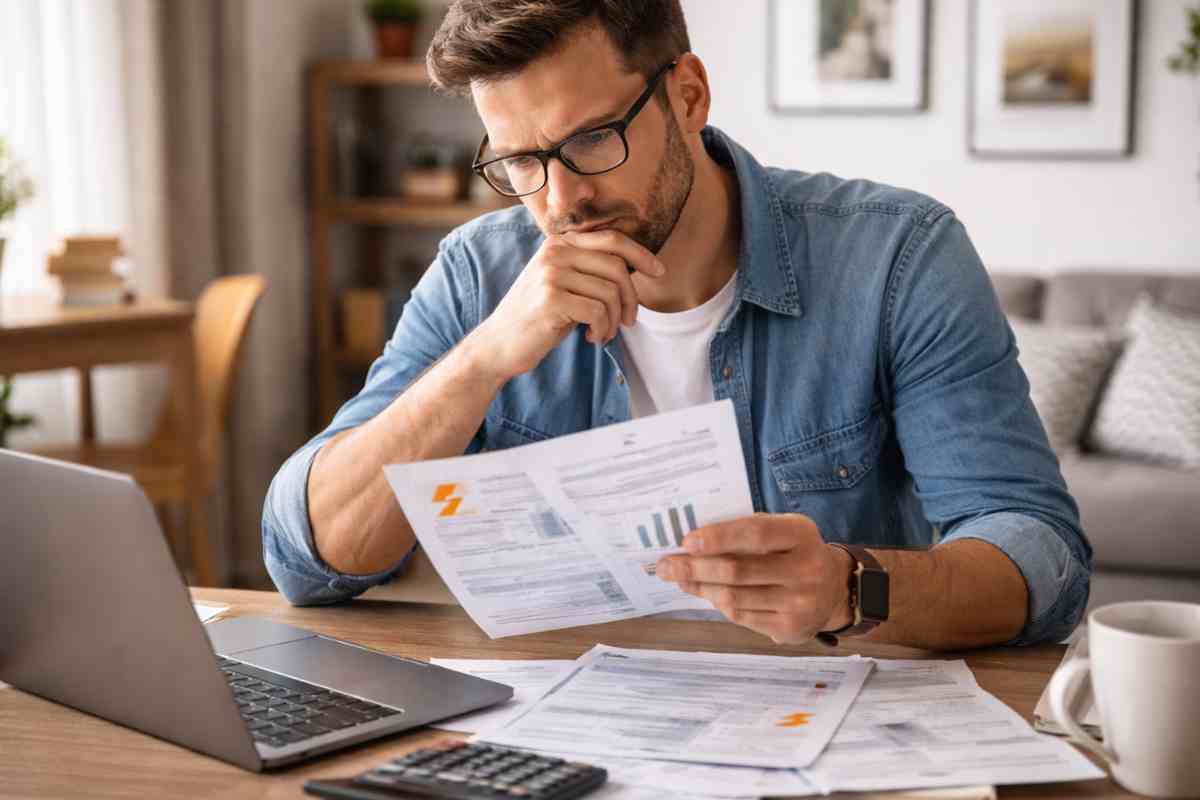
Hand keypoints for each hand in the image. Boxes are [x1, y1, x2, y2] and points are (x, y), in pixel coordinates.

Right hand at [470, 229, 664, 381]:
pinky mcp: (551, 299)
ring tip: (603, 332)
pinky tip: (591, 337)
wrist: (498, 344)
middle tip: (629, 321)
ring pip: (610, 293)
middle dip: (632, 298)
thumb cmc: (538, 317)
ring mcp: (551, 274)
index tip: (659, 272)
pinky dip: (603, 330)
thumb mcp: (563, 283)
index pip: (611, 239)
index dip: (641, 254)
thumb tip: (639, 265)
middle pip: (617, 267)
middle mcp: (554, 252)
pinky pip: (598, 312)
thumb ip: (590, 268)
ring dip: (614, 320)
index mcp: (558, 242)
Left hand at [655, 513, 853, 643]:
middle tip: (665, 565)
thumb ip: (744, 532)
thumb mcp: (782, 531)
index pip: (755, 533)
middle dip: (694, 568)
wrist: (835, 589)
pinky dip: (718, 603)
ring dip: (699, 587)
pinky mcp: (790, 628)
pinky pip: (741, 616)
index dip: (718, 537)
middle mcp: (805, 569)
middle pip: (737, 570)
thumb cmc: (794, 552)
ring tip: (679, 578)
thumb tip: (691, 543)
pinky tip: (707, 593)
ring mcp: (800, 602)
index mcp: (800, 534)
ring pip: (733, 597)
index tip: (687, 541)